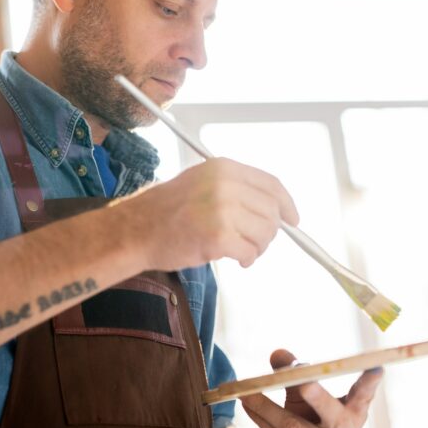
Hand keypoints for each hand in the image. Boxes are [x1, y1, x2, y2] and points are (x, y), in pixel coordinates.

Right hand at [117, 157, 298, 270]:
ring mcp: (222, 210)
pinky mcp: (218, 237)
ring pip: (265, 233)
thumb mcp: (200, 182)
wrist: (134, 230)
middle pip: (271, 211)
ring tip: (240, 250)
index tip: (293, 219)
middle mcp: (225, 184)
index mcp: (223, 168)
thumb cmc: (165, 211)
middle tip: (252, 243)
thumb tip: (273, 207)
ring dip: (257, 247)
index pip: (270, 184)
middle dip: (268, 232)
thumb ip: (234, 188)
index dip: (286, 204)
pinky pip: (249, 252)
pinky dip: (246, 259)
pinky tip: (234, 259)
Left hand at [240, 349, 382, 427]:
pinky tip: (246, 402)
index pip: (363, 396)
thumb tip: (277, 354)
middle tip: (305, 382)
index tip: (377, 367)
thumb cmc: (318, 420)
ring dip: (268, 408)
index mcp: (352, 415)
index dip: (370, 383)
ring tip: (248, 391)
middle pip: (330, 415)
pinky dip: (259, 418)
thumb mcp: (314, 398)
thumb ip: (298, 373)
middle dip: (317, 397)